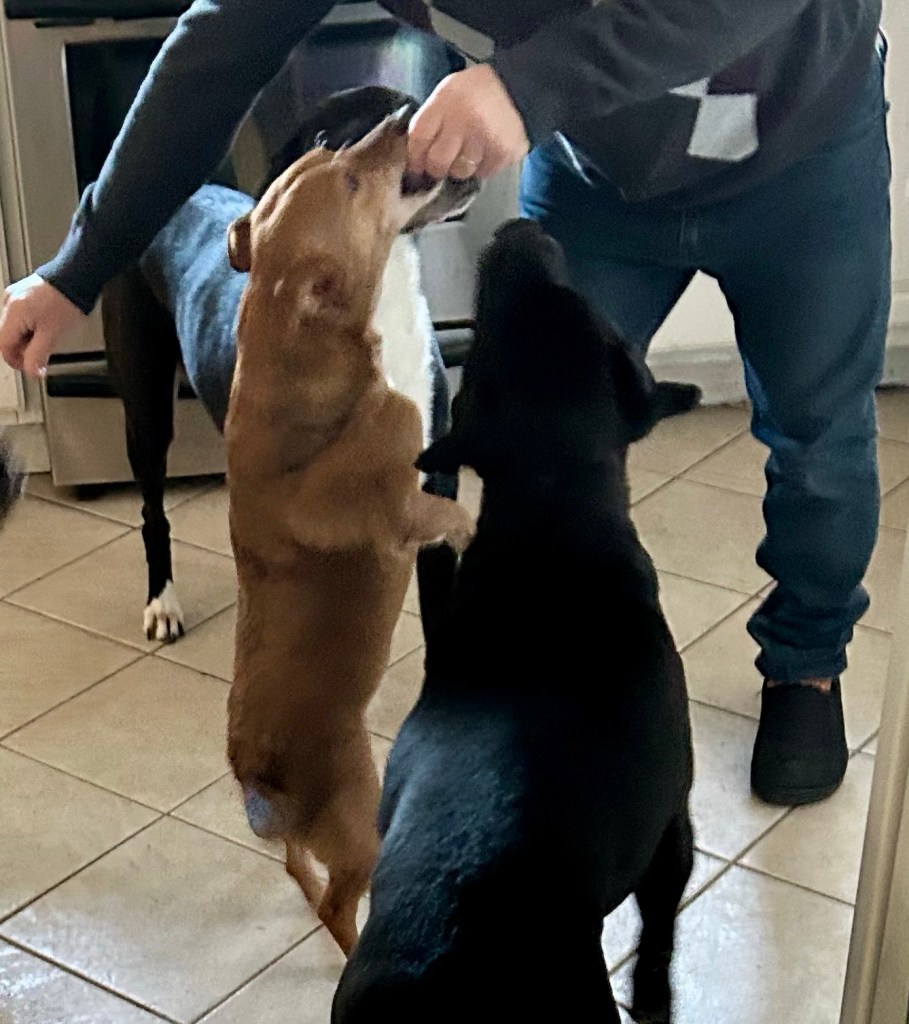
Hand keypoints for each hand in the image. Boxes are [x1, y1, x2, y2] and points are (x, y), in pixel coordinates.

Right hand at [0, 274, 85, 377]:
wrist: (76, 277)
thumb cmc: (67, 301)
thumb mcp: (53, 334)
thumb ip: (39, 354)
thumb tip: (32, 372)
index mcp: (13, 313)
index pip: (4, 346)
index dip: (16, 361)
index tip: (29, 368)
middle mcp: (9, 303)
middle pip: (8, 336)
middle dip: (24, 349)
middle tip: (42, 354)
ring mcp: (15, 296)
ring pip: (15, 327)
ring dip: (28, 338)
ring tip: (48, 336)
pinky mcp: (23, 293)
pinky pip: (21, 316)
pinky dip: (30, 326)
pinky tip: (45, 325)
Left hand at [408, 64, 529, 180]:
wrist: (520, 89)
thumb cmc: (478, 91)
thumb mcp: (448, 92)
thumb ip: (432, 118)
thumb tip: (417, 150)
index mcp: (446, 102)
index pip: (419, 138)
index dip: (415, 157)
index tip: (416, 166)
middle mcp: (463, 121)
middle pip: (437, 162)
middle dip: (436, 167)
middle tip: (441, 164)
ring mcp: (484, 140)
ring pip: (460, 171)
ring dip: (461, 167)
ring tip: (469, 151)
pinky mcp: (502, 154)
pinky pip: (482, 172)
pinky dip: (482, 166)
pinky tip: (486, 151)